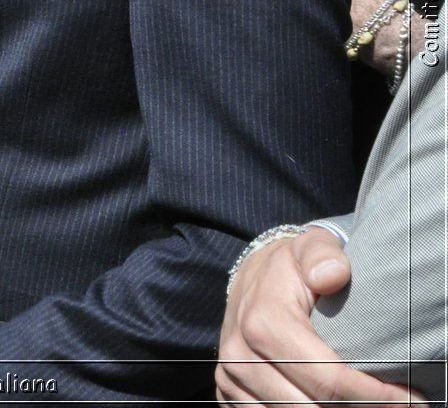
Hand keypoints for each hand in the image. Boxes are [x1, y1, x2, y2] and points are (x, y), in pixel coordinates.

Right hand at [216, 228, 419, 404]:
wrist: (248, 278)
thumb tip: (333, 275)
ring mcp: (230, 377)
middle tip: (397, 406)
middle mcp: (240, 355)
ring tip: (368, 407)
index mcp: (262, 323)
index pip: (328, 380)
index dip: (375, 396)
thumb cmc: (288, 268)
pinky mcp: (228, 392)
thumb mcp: (309, 247)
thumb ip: (322, 254)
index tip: (412, 398)